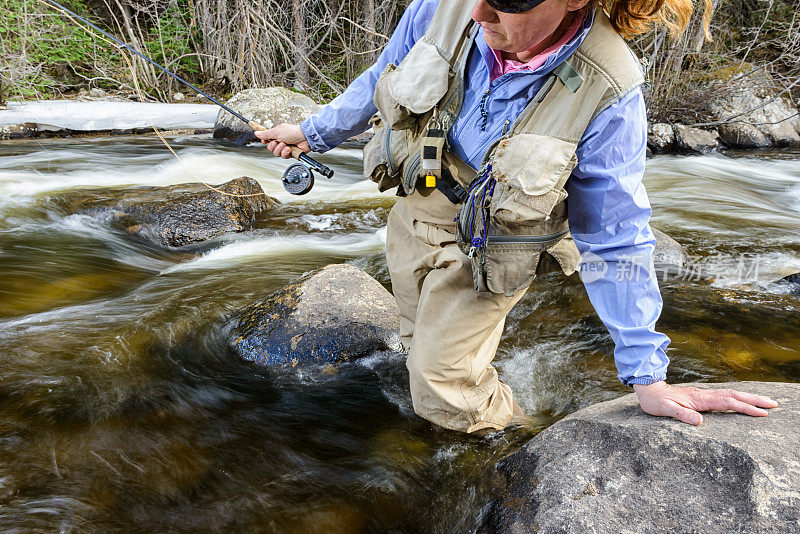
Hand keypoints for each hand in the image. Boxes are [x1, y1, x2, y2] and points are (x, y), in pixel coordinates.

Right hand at [254, 123, 310, 158]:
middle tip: (278, 142)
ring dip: (280, 149)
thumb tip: (256, 133)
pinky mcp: (290, 153)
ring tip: (285, 145)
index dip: (265, 141)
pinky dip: (286, 153)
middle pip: (270, 148)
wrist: (305, 137)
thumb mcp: (276, 131)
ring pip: (276, 153)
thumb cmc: (293, 132)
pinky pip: (283, 156)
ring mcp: (285, 147)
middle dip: (273, 146)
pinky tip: (289, 149)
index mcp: (277, 134)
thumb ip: (265, 134)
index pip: (267, 139)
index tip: (265, 140)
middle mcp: (281, 140)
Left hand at [633, 381, 778, 424]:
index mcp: (699, 400)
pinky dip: (738, 397)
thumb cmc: (655, 402)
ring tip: (767, 402)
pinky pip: (724, 395)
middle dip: (755, 399)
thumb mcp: (664, 410)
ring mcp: (704, 395)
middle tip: (774, 404)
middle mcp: (704, 395)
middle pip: (734, 395)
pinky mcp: (701, 396)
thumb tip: (699, 422)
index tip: (761, 413)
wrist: (649, 390)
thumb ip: (681, 414)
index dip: (745, 407)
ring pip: (731, 394)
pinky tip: (744, 400)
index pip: (727, 403)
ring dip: (749, 397)